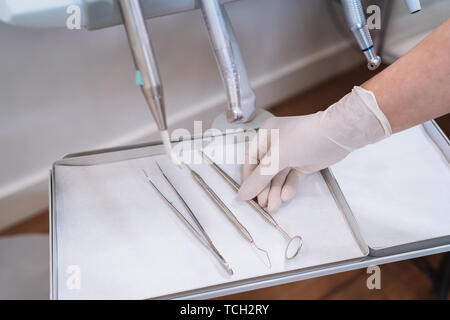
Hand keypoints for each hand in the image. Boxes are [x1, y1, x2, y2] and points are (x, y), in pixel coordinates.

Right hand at [238, 86, 391, 211]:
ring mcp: (291, 154)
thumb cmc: (303, 138)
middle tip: (263, 204)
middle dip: (264, 188)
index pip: (250, 159)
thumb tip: (241, 195)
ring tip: (274, 205)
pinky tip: (286, 196)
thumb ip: (258, 179)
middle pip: (264, 170)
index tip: (246, 195)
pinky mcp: (303, 163)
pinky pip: (291, 178)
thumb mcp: (276, 158)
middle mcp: (276, 143)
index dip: (248, 178)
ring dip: (275, 191)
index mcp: (266, 134)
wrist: (336, 136)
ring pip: (278, 176)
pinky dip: (288, 187)